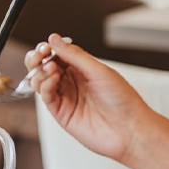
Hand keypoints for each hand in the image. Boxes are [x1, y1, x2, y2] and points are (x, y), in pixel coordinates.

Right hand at [28, 33, 154, 162]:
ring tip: (50, 68)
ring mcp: (66, 98)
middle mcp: (72, 83)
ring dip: (41, 72)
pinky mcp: (62, 113)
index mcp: (82, 69)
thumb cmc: (123, 101)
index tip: (46, 46)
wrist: (129, 129)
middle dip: (38, 59)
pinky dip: (45, 86)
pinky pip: (46, 97)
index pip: (57, 54)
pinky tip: (53, 80)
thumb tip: (55, 40)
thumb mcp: (99, 70)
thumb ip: (74, 55)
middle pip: (45, 67)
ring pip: (41, 81)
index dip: (49, 49)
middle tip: (40, 55)